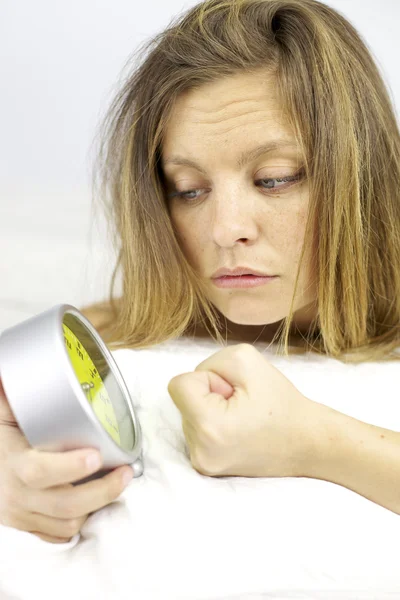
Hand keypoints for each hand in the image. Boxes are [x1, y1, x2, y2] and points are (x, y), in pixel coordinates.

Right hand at [0, 377, 133, 543]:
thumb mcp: (3, 415)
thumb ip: (14, 396)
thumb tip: (19, 370)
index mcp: (13, 463)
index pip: (40, 472)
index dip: (70, 467)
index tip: (96, 454)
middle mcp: (17, 495)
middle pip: (65, 505)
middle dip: (102, 491)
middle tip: (125, 472)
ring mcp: (22, 515)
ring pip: (67, 523)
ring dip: (97, 506)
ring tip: (116, 483)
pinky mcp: (28, 527)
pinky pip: (59, 534)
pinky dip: (80, 521)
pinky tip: (95, 503)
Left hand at [168, 343, 316, 477]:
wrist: (307, 442)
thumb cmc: (281, 402)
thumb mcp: (247, 360)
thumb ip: (211, 362)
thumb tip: (193, 382)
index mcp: (208, 426)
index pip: (178, 384)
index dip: (208, 379)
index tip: (234, 392)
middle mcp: (199, 450)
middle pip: (182, 399)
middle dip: (209, 394)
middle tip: (243, 406)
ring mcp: (201, 462)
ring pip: (188, 413)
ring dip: (211, 408)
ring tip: (242, 418)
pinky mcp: (205, 466)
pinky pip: (195, 429)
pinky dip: (212, 423)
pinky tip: (237, 429)